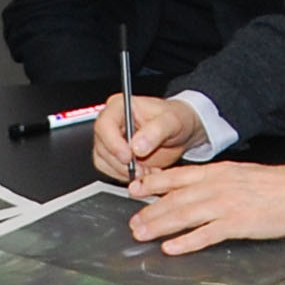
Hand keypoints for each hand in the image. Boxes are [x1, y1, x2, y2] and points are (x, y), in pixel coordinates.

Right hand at [90, 91, 206, 181]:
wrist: (182, 133)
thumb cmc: (177, 119)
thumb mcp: (172, 122)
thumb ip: (156, 131)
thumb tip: (136, 146)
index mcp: (120, 107)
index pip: (104, 125)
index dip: (113, 143)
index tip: (129, 156)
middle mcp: (112, 123)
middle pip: (102, 147)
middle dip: (122, 163)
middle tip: (144, 168)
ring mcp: (111, 141)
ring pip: (104, 162)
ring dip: (126, 172)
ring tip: (149, 169)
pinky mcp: (113, 157)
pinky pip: (110, 171)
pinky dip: (127, 177)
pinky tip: (145, 172)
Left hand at [127, 159, 284, 254]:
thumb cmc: (275, 186)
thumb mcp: (241, 175)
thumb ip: (216, 182)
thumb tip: (194, 191)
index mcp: (218, 172)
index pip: (178, 176)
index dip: (153, 184)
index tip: (135, 190)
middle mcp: (218, 185)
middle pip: (175, 198)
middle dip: (150, 211)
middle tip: (133, 223)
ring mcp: (227, 204)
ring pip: (185, 214)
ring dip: (160, 225)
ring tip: (142, 234)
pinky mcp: (238, 223)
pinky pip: (206, 234)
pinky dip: (187, 242)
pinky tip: (171, 248)